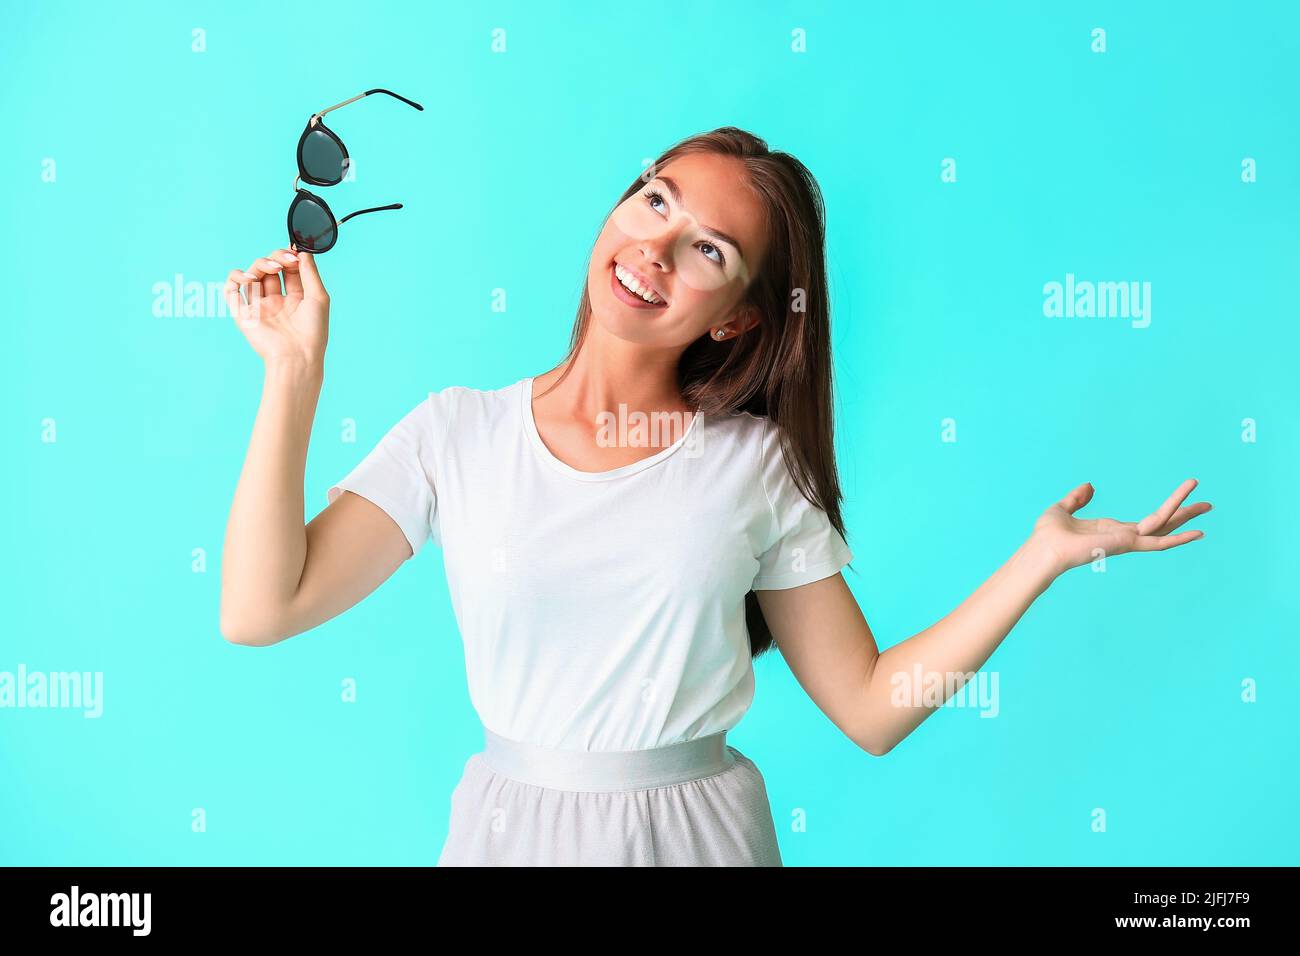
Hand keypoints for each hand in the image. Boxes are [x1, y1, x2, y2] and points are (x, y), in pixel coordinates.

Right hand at [224, 247, 328, 370]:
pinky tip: (250, 277)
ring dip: (260, 264)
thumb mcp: (319, 297)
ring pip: (252, 275)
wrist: (297, 356)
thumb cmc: (313, 331)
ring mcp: (259, 307)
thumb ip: (310, 273)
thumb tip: (302, 251)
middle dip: (276, 258)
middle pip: (270, 269)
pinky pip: (231, 290)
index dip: (289, 257)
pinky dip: (235, 277)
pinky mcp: (243, 314)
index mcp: (295, 299)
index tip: (294, 251)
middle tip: (285, 260)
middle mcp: (276, 302)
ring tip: (273, 267)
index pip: (289, 270)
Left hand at [1029, 479, 1210, 577]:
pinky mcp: (1126, 544)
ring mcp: (1127, 542)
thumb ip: (1076, 498)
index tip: (1179, 505)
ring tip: (1208, 503)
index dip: (1164, 511)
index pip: (1146, 522)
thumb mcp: (1063, 509)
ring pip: (1164, 525)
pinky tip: (1198, 532)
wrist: (1042, 550)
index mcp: (1112, 530)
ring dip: (1185, 514)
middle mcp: (1124, 537)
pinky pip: (1158, 540)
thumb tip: (1090, 486)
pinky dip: (1178, 537)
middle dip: (1185, 514)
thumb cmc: (1047, 535)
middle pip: (1163, 524)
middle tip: (1208, 504)